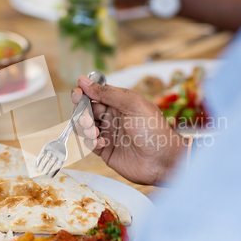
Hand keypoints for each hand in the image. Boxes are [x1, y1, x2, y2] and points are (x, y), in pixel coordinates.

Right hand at [72, 75, 186, 184]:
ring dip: (85, 128)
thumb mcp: (132, 104)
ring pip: (85, 127)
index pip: (95, 93)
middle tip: (87, 120)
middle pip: (87, 110)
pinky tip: (102, 143)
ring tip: (94, 133)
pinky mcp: (106, 150)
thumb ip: (107, 92)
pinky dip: (91, 142)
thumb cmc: (153, 129)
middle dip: (82, 112)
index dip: (83, 93)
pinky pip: (90, 144)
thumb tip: (84, 80)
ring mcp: (109, 133)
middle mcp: (113, 116)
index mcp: (120, 102)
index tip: (77, 95)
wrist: (162, 160)